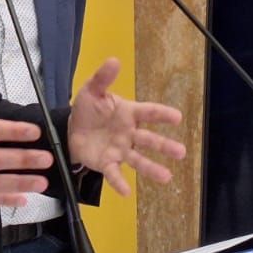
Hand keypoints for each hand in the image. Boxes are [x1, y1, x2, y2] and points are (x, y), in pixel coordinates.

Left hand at [67, 58, 185, 196]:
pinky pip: (114, 173)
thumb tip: (114, 60)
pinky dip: (120, 182)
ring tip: (166, 177)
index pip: (148, 112)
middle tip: (181, 152)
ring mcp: (119, 150)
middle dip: (165, 146)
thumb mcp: (92, 90)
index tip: (177, 117)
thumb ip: (103, 77)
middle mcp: (129, 134)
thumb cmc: (87, 109)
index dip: (162, 114)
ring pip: (138, 160)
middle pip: (149, 140)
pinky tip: (126, 192)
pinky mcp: (107, 163)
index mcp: (129, 113)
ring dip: (152, 168)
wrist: (70, 129)